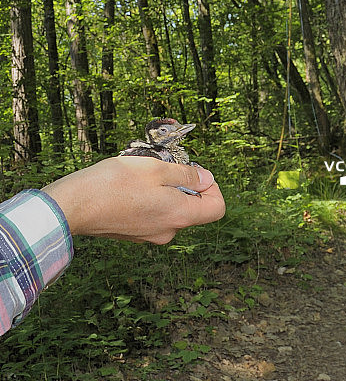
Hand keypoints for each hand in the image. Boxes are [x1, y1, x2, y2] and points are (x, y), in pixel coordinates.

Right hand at [43, 157, 224, 244]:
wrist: (74, 205)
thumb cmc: (115, 183)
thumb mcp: (156, 168)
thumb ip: (187, 175)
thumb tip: (208, 179)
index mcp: (179, 216)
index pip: (217, 209)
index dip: (213, 187)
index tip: (195, 170)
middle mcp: (168, 231)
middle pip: (193, 208)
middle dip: (185, 184)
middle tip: (165, 165)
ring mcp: (150, 235)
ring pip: (171, 209)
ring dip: (165, 190)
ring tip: (143, 173)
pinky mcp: (134, 234)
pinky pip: (153, 214)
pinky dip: (150, 199)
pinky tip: (130, 185)